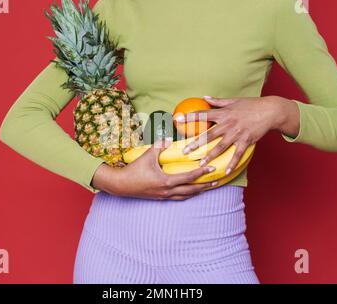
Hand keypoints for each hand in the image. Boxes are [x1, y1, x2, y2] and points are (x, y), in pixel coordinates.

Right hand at [91, 139, 218, 200]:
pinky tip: (190, 191)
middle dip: (205, 186)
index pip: (189, 177)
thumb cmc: (134, 170)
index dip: (202, 173)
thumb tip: (168, 138)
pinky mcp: (160, 197)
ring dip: (197, 192)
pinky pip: (178, 198)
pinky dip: (187, 195)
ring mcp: (164, 196)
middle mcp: (168, 191)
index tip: (212, 168)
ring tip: (206, 188)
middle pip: (191, 190)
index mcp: (167, 181)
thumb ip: (159, 146)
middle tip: (216, 181)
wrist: (121, 185)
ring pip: (185, 196)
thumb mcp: (147, 155)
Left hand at [175, 95, 298, 174]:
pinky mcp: (246, 140)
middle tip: (185, 151)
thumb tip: (204, 97)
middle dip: (196, 144)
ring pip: (221, 146)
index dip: (189, 117)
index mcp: (223, 113)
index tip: (177, 119)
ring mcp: (237, 133)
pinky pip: (237, 154)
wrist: (270, 111)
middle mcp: (228, 123)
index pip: (203, 114)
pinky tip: (225, 171)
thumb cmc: (251, 105)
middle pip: (209, 135)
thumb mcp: (233, 101)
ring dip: (210, 156)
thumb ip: (218, 101)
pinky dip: (232, 163)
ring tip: (201, 164)